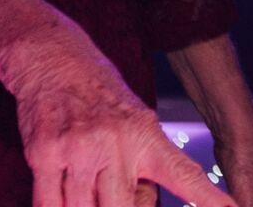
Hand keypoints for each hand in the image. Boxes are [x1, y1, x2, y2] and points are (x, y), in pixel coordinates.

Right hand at [6, 28, 237, 206]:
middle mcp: (117, 141)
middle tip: (109, 195)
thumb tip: (144, 204)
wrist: (57, 59)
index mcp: (146, 135)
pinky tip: (58, 200)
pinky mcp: (45, 152)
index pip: (183, 174)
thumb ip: (144, 163)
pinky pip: (48, 203)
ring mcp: (80, 147)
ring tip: (84, 189)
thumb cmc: (101, 98)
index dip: (207, 198)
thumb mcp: (136, 122)